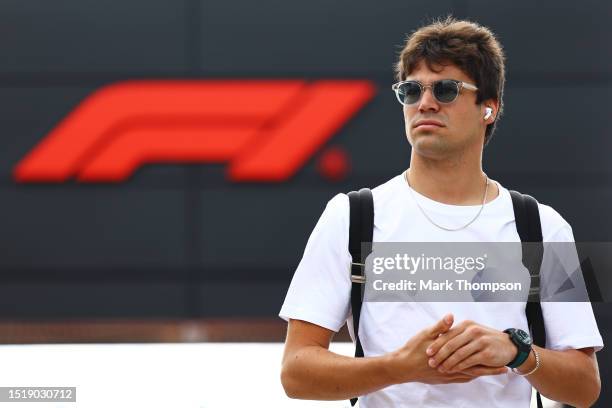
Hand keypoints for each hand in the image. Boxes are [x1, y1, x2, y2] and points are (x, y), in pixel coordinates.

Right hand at [386, 314, 506, 384]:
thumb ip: (440, 326)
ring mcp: (447, 375)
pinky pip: (459, 379)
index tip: (503, 359)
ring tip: (492, 372)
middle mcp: (451, 369)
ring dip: (481, 373)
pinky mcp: (442, 379)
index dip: (490, 360)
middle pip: (475, 370)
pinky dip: (469, 376)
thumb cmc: (413, 349)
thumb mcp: (425, 334)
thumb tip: (451, 316)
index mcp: (450, 357)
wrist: (401, 367)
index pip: (475, 359)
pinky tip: (472, 375)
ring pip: (468, 375)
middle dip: (490, 369)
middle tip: (505, 370)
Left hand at [426, 319, 515, 373]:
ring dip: (448, 363)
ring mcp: (480, 341)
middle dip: (440, 355)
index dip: (437, 344)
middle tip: (431, 362)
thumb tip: (437, 336)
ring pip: (459, 354)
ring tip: (440, 369)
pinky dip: (459, 366)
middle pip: (451, 344)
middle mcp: (473, 330)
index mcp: (467, 324)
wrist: (508, 346)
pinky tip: (452, 371)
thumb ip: (457, 333)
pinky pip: (469, 361)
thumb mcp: (471, 331)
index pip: (448, 334)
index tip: (427, 352)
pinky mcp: (486, 352)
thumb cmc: (485, 339)